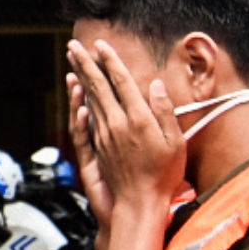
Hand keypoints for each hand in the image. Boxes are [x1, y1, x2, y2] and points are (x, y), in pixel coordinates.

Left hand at [68, 38, 183, 223]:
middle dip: (85, 63)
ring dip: (80, 78)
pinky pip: (87, 117)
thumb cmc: (164, 175)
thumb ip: (165, 112)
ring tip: (72, 61)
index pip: (121, 82)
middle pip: (98, 86)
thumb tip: (155, 85)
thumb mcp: (176, 143)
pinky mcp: (97, 147)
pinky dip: (81, 100)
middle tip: (73, 46)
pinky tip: (78, 92)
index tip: (101, 45)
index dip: (110, 61)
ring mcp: (104, 135)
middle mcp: (117, 124)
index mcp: (138, 120)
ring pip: (89, 99)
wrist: (139, 204)